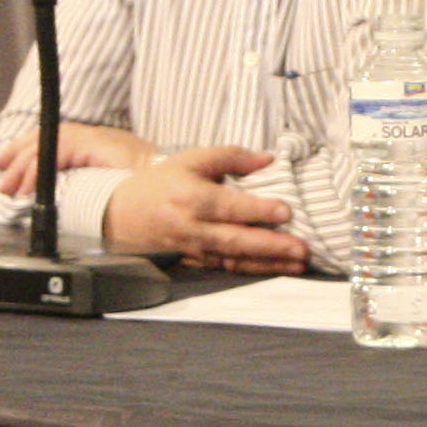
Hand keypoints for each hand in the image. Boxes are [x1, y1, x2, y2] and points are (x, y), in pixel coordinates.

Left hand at [0, 119, 159, 202]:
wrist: (171, 182)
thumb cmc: (150, 190)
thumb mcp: (113, 185)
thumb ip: (90, 184)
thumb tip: (66, 197)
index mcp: (97, 144)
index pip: (54, 141)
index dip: (26, 151)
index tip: (4, 164)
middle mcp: (94, 135)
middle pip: (45, 139)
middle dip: (16, 157)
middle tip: (1, 178)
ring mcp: (94, 138)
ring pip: (47, 145)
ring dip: (24, 168)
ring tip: (10, 187)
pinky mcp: (93, 144)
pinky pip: (56, 153)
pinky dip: (38, 170)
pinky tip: (28, 187)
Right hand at [103, 144, 309, 273]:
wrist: (124, 214)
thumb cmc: (164, 181)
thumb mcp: (192, 159)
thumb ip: (231, 156)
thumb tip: (269, 159)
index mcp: (190, 197)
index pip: (228, 205)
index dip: (257, 210)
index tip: (286, 212)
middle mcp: (192, 227)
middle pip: (235, 239)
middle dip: (271, 246)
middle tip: (302, 249)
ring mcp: (194, 249)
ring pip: (235, 259)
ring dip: (269, 264)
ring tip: (299, 264)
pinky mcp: (197, 261)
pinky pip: (229, 268)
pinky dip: (255, 270)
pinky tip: (278, 269)